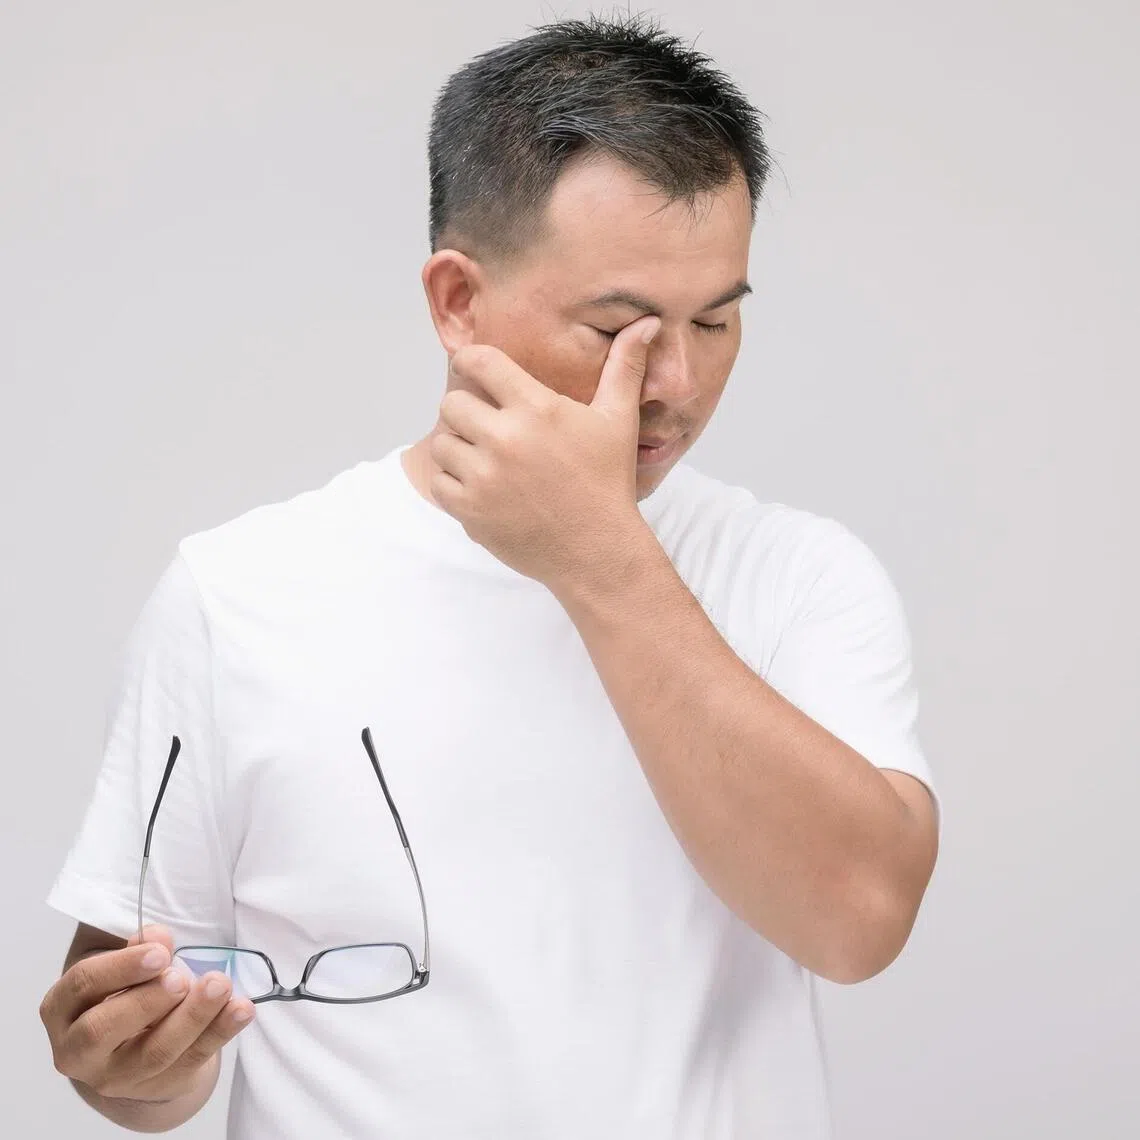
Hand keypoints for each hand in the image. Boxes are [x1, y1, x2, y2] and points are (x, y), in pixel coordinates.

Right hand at [39, 923, 253, 1103]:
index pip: (82, 985)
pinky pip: (191, 1060)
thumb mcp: (121, 964)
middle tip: (181, 978)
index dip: (121, 967)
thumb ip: (137, 948)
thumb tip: (157, 936)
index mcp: (63, 1009)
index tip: (160, 953)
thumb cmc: (123, 989)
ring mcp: (116, 1076)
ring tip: (220, 986)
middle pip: (103, 1030)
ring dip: (192, 1017)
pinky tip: (242, 1008)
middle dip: (146, 1002)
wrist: (135, 1042)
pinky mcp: (157, 1085)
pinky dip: (220, 1032)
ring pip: (153, 1052)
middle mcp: (78, 1050)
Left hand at [428, 314, 661, 588]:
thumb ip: (624, 367)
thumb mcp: (619, 420)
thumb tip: (646, 322)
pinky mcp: (470, 511)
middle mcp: (505, 439)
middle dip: (466, 410)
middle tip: (486, 423)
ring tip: (484, 456)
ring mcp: (484, 477)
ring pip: (442, 443)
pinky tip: (480, 484)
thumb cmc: (609, 483)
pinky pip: (439, 481)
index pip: (479, 362)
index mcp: (536, 409)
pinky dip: (453, 482)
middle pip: (452, 403)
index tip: (475, 370)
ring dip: (458, 447)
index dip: (471, 361)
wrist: (597, 551)